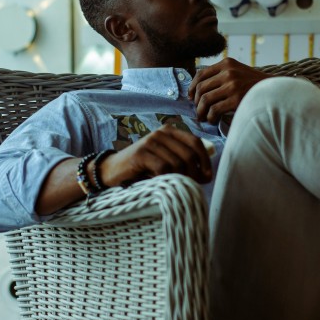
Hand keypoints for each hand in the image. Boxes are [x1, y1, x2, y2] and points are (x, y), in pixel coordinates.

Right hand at [98, 124, 212, 186]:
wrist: (112, 171)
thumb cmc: (142, 169)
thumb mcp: (165, 161)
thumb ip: (183, 161)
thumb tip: (207, 175)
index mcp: (170, 132)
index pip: (196, 142)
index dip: (205, 161)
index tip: (207, 177)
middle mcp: (161, 133)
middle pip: (189, 154)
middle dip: (195, 173)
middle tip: (193, 186)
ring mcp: (150, 142)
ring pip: (178, 163)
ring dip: (181, 178)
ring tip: (176, 187)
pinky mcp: (141, 153)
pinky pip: (163, 168)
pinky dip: (166, 179)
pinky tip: (162, 184)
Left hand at [188, 57, 269, 123]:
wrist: (276, 91)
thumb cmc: (255, 85)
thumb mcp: (238, 71)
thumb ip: (221, 75)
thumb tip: (198, 89)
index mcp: (227, 63)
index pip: (201, 74)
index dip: (192, 87)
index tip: (190, 97)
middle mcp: (228, 72)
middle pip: (201, 88)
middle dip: (196, 102)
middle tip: (198, 111)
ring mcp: (232, 85)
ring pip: (205, 100)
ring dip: (201, 111)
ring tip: (203, 117)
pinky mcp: (236, 99)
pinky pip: (214, 110)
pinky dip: (210, 117)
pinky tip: (213, 120)